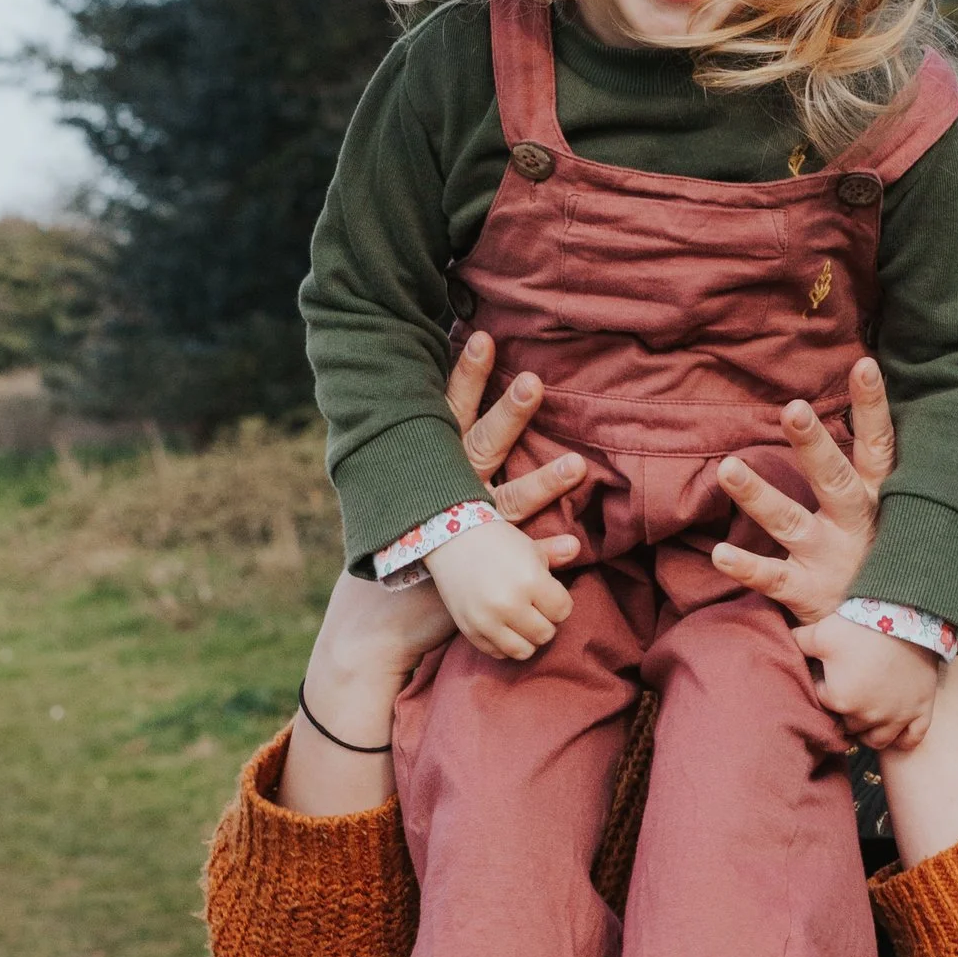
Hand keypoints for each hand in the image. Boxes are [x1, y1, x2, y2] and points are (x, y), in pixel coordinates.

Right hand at [280, 340, 587, 804]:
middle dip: (507, 413)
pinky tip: (573, 546)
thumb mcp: (409, 492)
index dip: (464, 375)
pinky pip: (518, 559)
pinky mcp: (478, 574)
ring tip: (579, 465)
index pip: (448, 412)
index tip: (480, 334)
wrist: (378, 621)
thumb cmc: (398, 547)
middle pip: (480, 446)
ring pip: (508, 502)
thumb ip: (432, 454)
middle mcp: (448, 496)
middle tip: (535, 381)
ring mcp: (465, 535)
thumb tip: (439, 406)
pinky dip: (545, 553)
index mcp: (432, 469)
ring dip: (543, 483)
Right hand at [429, 514, 574, 659]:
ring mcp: (488, 621)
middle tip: (534, 608)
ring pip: (524, 651)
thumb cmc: (496, 541)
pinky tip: (503, 626)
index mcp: (530, 580)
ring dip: (527, 638)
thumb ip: (556, 553)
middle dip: (545, 621)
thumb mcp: (529, 546)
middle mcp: (509, 604)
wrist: (450, 542)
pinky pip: (498, 653)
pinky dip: (504, 644)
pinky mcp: (470, 631)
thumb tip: (577, 547)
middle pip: (546, 634)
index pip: (563, 611)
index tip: (548, 594)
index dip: (558, 603)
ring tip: (521, 620)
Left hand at [710, 358, 894, 623]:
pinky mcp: (806, 593)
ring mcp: (829, 559)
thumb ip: (882, 475)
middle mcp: (855, 525)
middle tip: (794, 409)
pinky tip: (718, 554)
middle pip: (834, 478)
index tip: (864, 365)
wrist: (896, 641)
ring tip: (727, 468)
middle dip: (814, 444)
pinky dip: (745, 567)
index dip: (873, 406)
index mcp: (878, 501)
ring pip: (791, 522)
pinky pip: (771, 578)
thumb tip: (873, 416)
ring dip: (759, 495)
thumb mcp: (899, 518)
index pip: (879, 446)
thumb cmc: (889, 564)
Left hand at [795, 611, 941, 752]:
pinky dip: (903, 739)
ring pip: (877, 740)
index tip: (832, 669)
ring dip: (869, 731)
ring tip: (867, 713)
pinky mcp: (921, 710)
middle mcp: (867, 716)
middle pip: (849, 724)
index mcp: (839, 700)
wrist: (906, 615)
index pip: (823, 701)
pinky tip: (895, 727)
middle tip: (850, 685)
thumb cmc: (859, 626)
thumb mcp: (820, 632)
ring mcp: (897, 717)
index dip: (825, 683)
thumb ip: (798, 642)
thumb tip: (786, 642)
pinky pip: (910, 739)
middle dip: (846, 709)